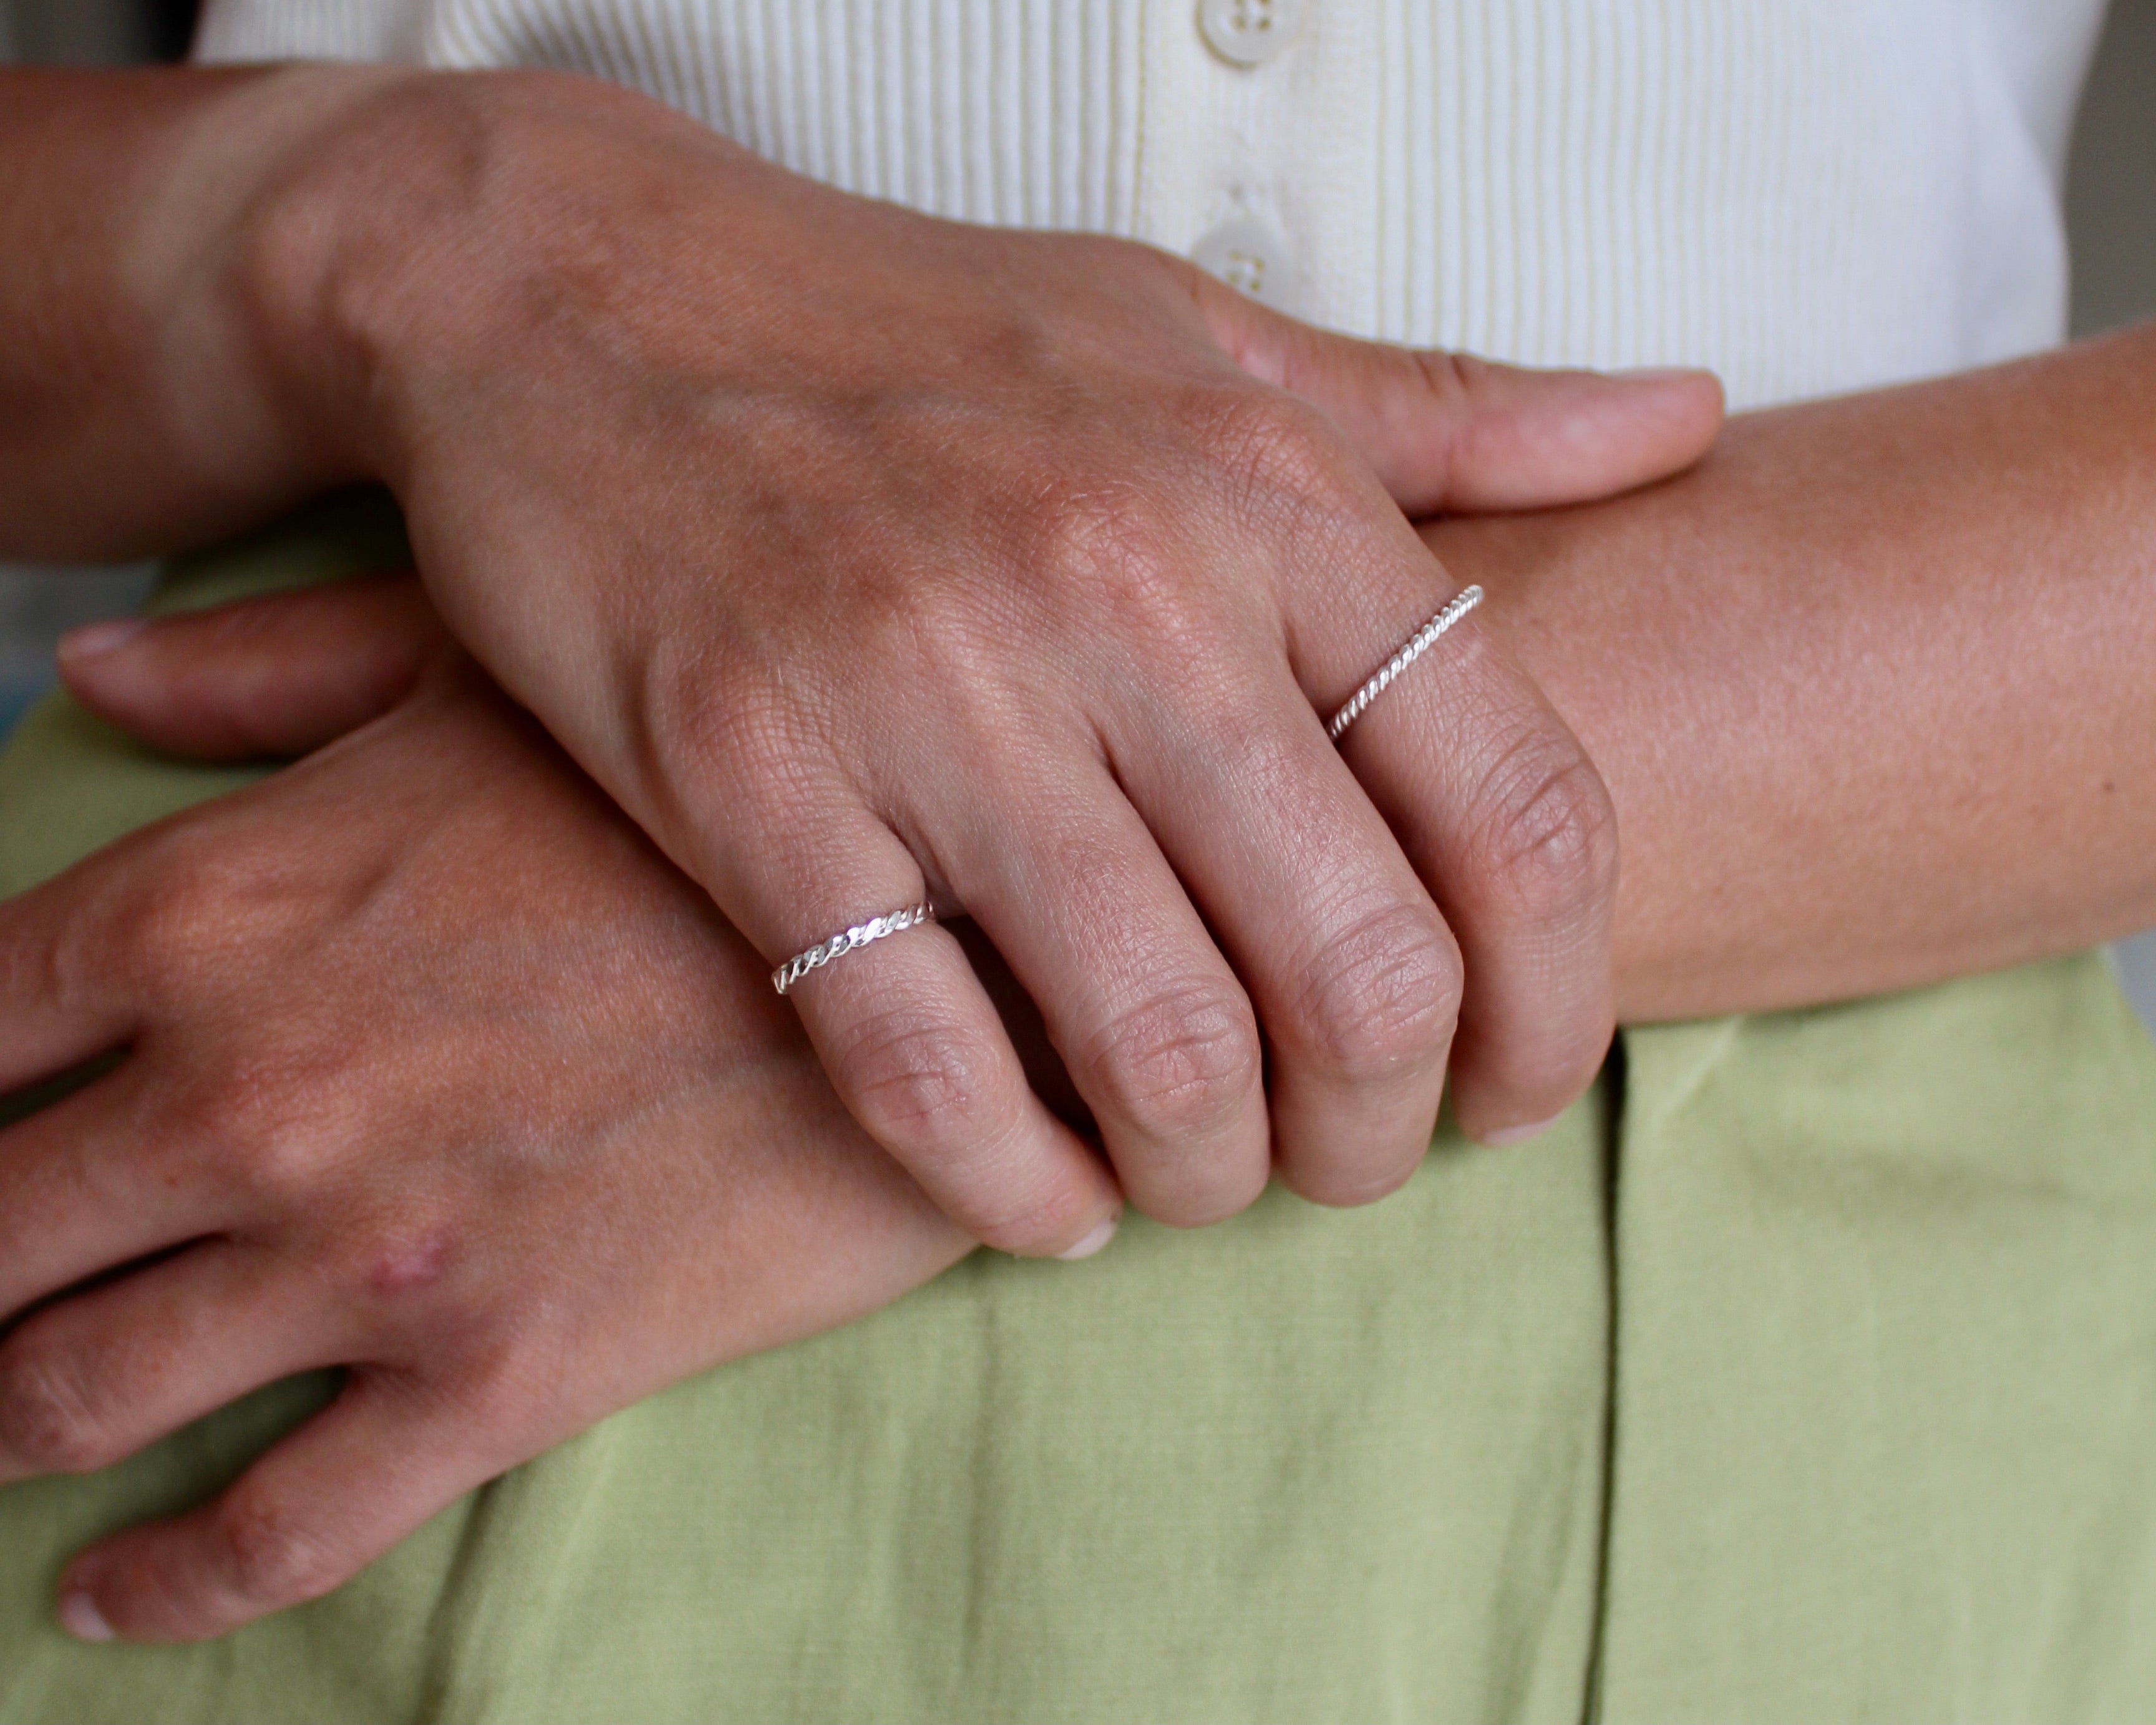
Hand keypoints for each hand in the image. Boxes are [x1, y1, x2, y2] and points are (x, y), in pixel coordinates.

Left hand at [3, 578, 971, 1642]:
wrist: (963, 935)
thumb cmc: (721, 780)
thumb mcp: (492, 674)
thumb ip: (274, 672)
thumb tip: (96, 669)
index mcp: (215, 906)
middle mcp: (245, 1092)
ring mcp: (365, 1253)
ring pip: (68, 1399)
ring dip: (0, 1428)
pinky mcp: (500, 1378)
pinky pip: (269, 1531)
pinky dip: (162, 1579)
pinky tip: (112, 1591)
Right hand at [228, 69, 1721, 1248]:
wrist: (577, 281)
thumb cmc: (910, 328)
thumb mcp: (1202, 334)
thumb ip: (1448, 413)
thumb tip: (1677, 422)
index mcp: (1267, 492)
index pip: (1524, 808)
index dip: (1559, 1002)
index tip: (1514, 1087)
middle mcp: (1124, 587)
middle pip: (1362, 969)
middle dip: (1383, 1130)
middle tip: (1345, 1156)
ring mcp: (927, 685)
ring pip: (1158, 1040)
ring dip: (1205, 1173)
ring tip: (1191, 1174)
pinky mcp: (750, 773)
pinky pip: (922, 1061)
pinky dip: (1007, 1184)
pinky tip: (1040, 1200)